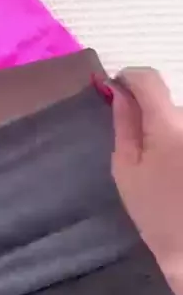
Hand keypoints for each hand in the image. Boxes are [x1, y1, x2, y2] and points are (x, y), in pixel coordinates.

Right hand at [111, 67, 182, 294]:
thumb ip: (123, 125)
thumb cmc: (156, 214)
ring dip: (173, 134)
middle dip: (153, 117)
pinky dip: (179, 147)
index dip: (129, 79)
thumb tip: (118, 92)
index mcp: (168, 126)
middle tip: (143, 152)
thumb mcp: (127, 171)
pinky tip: (177, 173)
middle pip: (169, 103)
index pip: (148, 79)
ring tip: (168, 171)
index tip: (117, 93)